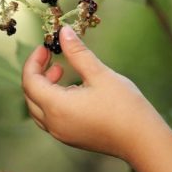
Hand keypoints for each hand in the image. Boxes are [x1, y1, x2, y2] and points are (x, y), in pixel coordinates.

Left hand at [22, 26, 160, 159]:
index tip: (46, 47)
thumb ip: (78, 54)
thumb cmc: (124, 105)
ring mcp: (62, 134)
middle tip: (53, 58)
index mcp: (56, 106)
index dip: (34, 61)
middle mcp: (54, 123)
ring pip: (39, 110)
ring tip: (62, 73)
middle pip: (30, 96)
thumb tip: (64, 32)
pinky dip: (54, 102)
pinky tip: (75, 92)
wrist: (142, 139)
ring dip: (44, 89)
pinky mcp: (73, 138)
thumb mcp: (100, 74)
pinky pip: (51, 119)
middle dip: (37, 74)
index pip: (30, 81)